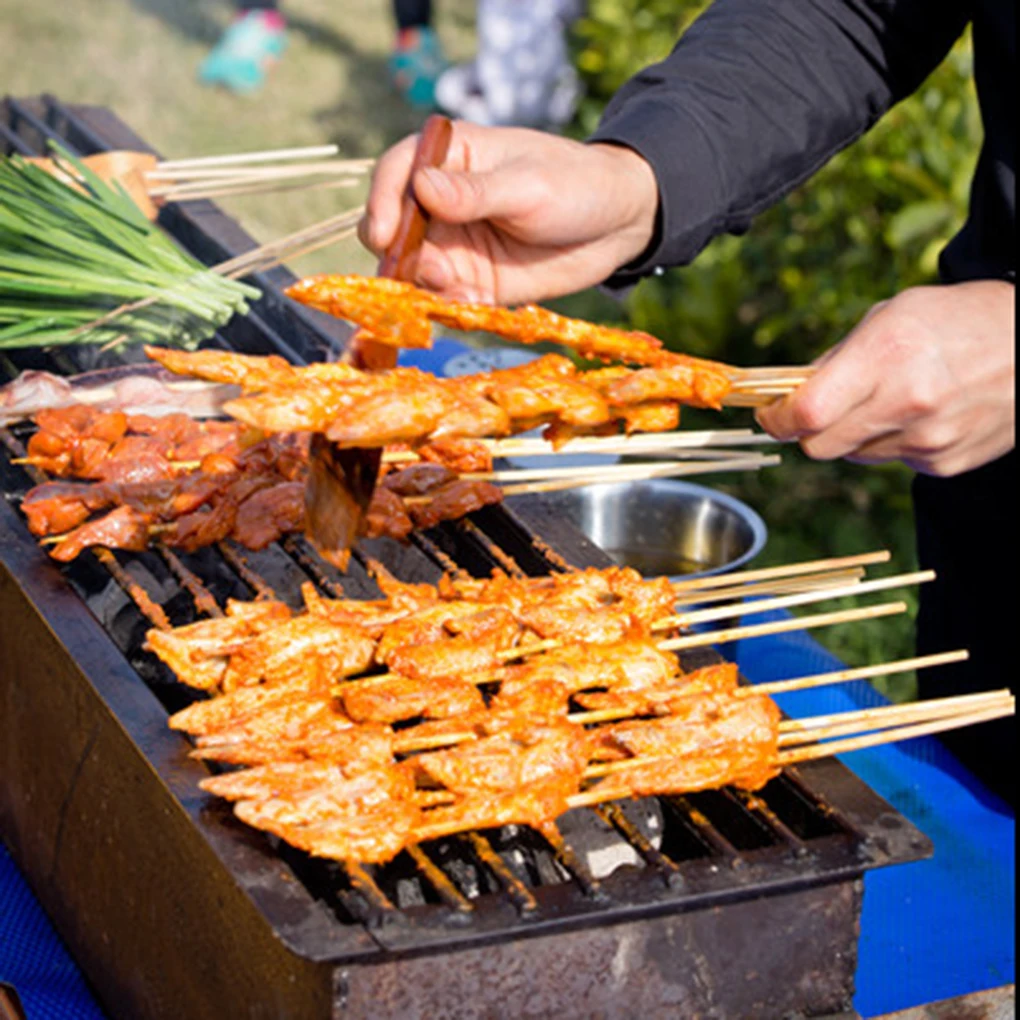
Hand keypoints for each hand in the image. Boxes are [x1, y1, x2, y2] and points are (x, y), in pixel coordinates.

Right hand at [360, 121, 658, 305]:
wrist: (617, 226)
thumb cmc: (576, 184)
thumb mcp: (528, 185)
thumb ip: (475, 192)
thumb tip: (421, 186)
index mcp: (451, 157)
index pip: (397, 172)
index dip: (382, 201)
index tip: (383, 233)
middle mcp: (442, 202)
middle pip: (393, 226)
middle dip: (398, 252)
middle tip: (425, 270)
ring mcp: (455, 244)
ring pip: (413, 268)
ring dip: (423, 284)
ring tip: (459, 290)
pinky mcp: (472, 281)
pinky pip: (445, 297)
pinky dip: (450, 305)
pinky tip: (474, 304)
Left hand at [756, 281, 1015, 476]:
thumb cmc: (956, 321)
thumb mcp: (890, 317)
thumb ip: (836, 360)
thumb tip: (788, 394)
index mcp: (886, 356)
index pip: (806, 414)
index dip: (777, 420)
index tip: (771, 413)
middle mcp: (907, 403)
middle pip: (819, 447)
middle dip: (808, 431)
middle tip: (815, 411)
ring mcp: (929, 439)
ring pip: (854, 456)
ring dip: (854, 435)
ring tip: (888, 400)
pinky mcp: (945, 463)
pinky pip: (892, 462)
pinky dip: (892, 442)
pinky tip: (921, 413)